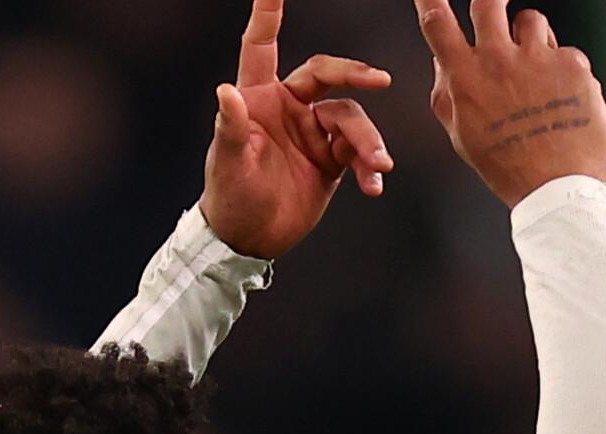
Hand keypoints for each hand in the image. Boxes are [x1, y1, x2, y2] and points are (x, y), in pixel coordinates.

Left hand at [202, 0, 396, 259]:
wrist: (250, 239)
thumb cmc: (229, 197)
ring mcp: (313, 134)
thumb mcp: (226, 164)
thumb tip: (225, 91)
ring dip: (368, 140)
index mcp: (259, 98)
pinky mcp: (332, 160)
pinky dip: (369, 167)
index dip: (268, 15)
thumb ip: (230, 127)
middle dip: (354, 73)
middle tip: (380, 80)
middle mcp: (289, 108)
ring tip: (378, 165)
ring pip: (351, 119)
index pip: (261, 46)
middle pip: (327, 76)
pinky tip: (375, 184)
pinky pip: (359, 152)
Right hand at [414, 0, 605, 207]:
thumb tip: (442, 62)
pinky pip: (565, 51)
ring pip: (532, 20)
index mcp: (466, 77)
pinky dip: (564, 71)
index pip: (437, 22)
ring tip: (537, 72)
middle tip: (497, 4)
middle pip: (488, 1)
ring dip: (531, 37)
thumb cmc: (509, 167)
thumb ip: (447, 93)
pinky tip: (563, 99)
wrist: (557, 189)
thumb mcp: (463, 135)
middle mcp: (498, 59)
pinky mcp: (572, 64)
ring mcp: (538, 58)